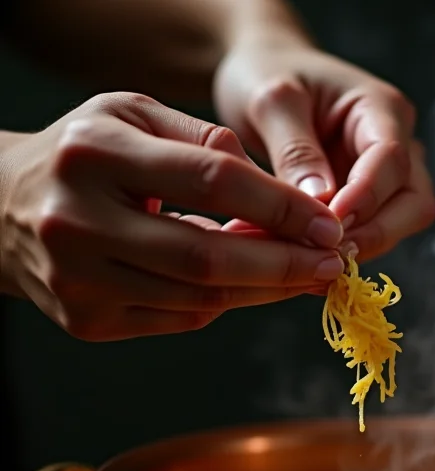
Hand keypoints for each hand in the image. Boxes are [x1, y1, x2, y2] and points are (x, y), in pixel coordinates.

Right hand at [0, 92, 344, 340]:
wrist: (2, 207)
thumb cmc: (85, 155)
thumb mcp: (133, 117)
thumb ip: (206, 142)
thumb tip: (281, 197)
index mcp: (94, 153)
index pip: (212, 181)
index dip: (280, 207)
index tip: (329, 226)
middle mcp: (77, 220)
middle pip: (208, 258)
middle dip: (283, 266)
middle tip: (332, 266)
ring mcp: (78, 280)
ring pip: (199, 299)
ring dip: (263, 291)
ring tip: (303, 277)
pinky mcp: (86, 321)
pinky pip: (179, 319)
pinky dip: (223, 305)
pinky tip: (247, 288)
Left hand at [214, 35, 434, 261]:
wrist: (262, 79)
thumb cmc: (266, 77)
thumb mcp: (271, 102)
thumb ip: (296, 150)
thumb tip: (323, 203)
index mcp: (381, 108)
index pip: (393, 161)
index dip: (366, 197)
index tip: (330, 224)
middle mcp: (398, 143)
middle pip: (415, 203)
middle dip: (375, 233)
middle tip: (325, 251)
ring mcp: (389, 177)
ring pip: (401, 225)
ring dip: (360, 246)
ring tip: (310, 256)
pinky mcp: (370, 202)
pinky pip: (371, 233)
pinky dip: (344, 248)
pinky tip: (307, 253)